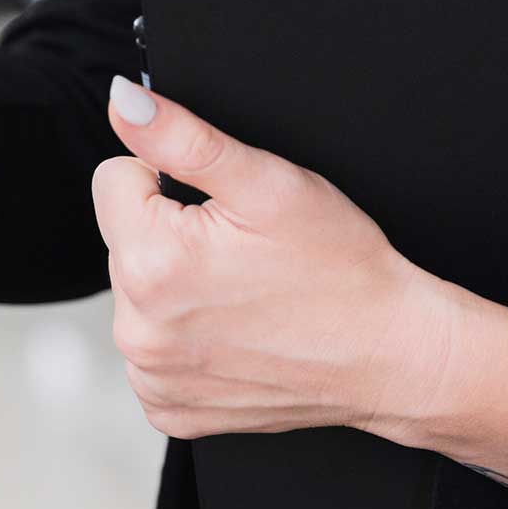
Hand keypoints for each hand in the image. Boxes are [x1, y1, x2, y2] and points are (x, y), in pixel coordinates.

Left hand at [93, 75, 507, 495]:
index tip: (215, 206)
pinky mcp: (169, 408)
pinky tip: (234, 336)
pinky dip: (185, 342)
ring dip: (175, 289)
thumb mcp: (267, 184)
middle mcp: (137, 329)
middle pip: (122, 243)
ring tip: (242, 293)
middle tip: (239, 253)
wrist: (394, 354)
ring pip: (135, 297)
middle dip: (171, 237)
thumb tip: (122, 100)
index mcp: (150, 263)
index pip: (113, 182)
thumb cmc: (342, 268)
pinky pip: (152, 355)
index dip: (164, 181)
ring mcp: (152, 376)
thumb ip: (181, 136)